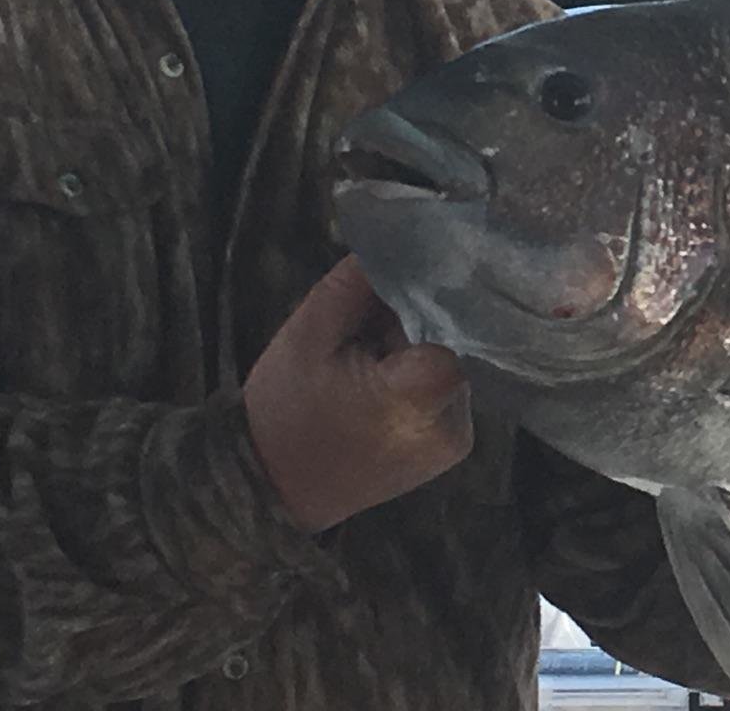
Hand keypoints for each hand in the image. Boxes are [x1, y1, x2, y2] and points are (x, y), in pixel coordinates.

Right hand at [244, 255, 472, 532]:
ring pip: (455, 363)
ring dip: (420, 350)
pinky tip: (384, 384)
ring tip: (372, 360)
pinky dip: (422, 378)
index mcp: (418, 398)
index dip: (426, 298)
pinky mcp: (453, 449)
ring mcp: (457, 441)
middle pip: (456, 340)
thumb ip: (356, 283)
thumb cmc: (285, 412)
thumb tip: (398, 237)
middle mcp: (452, 423)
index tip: (393, 291)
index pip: (455, 319)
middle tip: (370, 329)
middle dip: (418, 323)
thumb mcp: (308, 334)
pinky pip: (450, 392)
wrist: (272, 491)